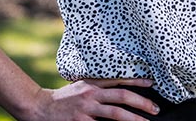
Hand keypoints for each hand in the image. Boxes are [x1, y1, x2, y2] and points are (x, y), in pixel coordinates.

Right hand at [27, 78, 159, 120]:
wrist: (39, 107)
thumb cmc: (64, 98)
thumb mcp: (82, 87)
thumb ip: (99, 89)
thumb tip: (120, 94)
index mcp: (93, 83)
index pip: (119, 80)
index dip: (137, 81)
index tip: (152, 83)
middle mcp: (91, 94)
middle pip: (122, 97)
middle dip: (142, 103)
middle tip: (155, 109)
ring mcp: (86, 109)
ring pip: (115, 113)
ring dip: (133, 119)